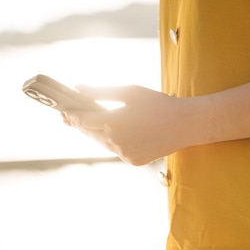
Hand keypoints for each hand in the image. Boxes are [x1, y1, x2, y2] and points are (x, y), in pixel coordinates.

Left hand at [61, 85, 186, 165]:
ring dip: (95, 134)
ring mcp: (124, 154)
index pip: (83, 120)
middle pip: (90, 134)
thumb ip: (101, 91)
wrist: (186, 124)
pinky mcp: (133, 161)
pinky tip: (113, 134)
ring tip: (89, 124)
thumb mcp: (129, 92)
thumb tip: (77, 88)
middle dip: (80, 125)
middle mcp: (115, 142)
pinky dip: (113, 143)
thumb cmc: (158, 103)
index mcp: (112, 122)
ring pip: (103, 144)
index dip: (72, 115)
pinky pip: (117, 151)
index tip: (63, 111)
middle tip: (69, 118)